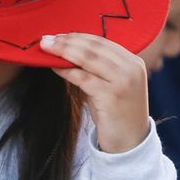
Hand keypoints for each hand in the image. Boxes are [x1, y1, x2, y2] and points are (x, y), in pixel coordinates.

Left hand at [41, 33, 149, 153]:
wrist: (130, 144)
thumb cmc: (116, 114)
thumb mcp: (110, 86)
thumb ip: (96, 68)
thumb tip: (66, 51)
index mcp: (133, 62)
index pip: (102, 42)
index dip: (77, 36)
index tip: (58, 35)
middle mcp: (132, 68)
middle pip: (94, 46)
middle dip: (67, 40)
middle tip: (46, 39)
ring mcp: (124, 81)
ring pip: (88, 58)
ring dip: (64, 51)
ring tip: (46, 48)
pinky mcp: (112, 95)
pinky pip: (83, 77)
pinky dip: (66, 70)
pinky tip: (54, 66)